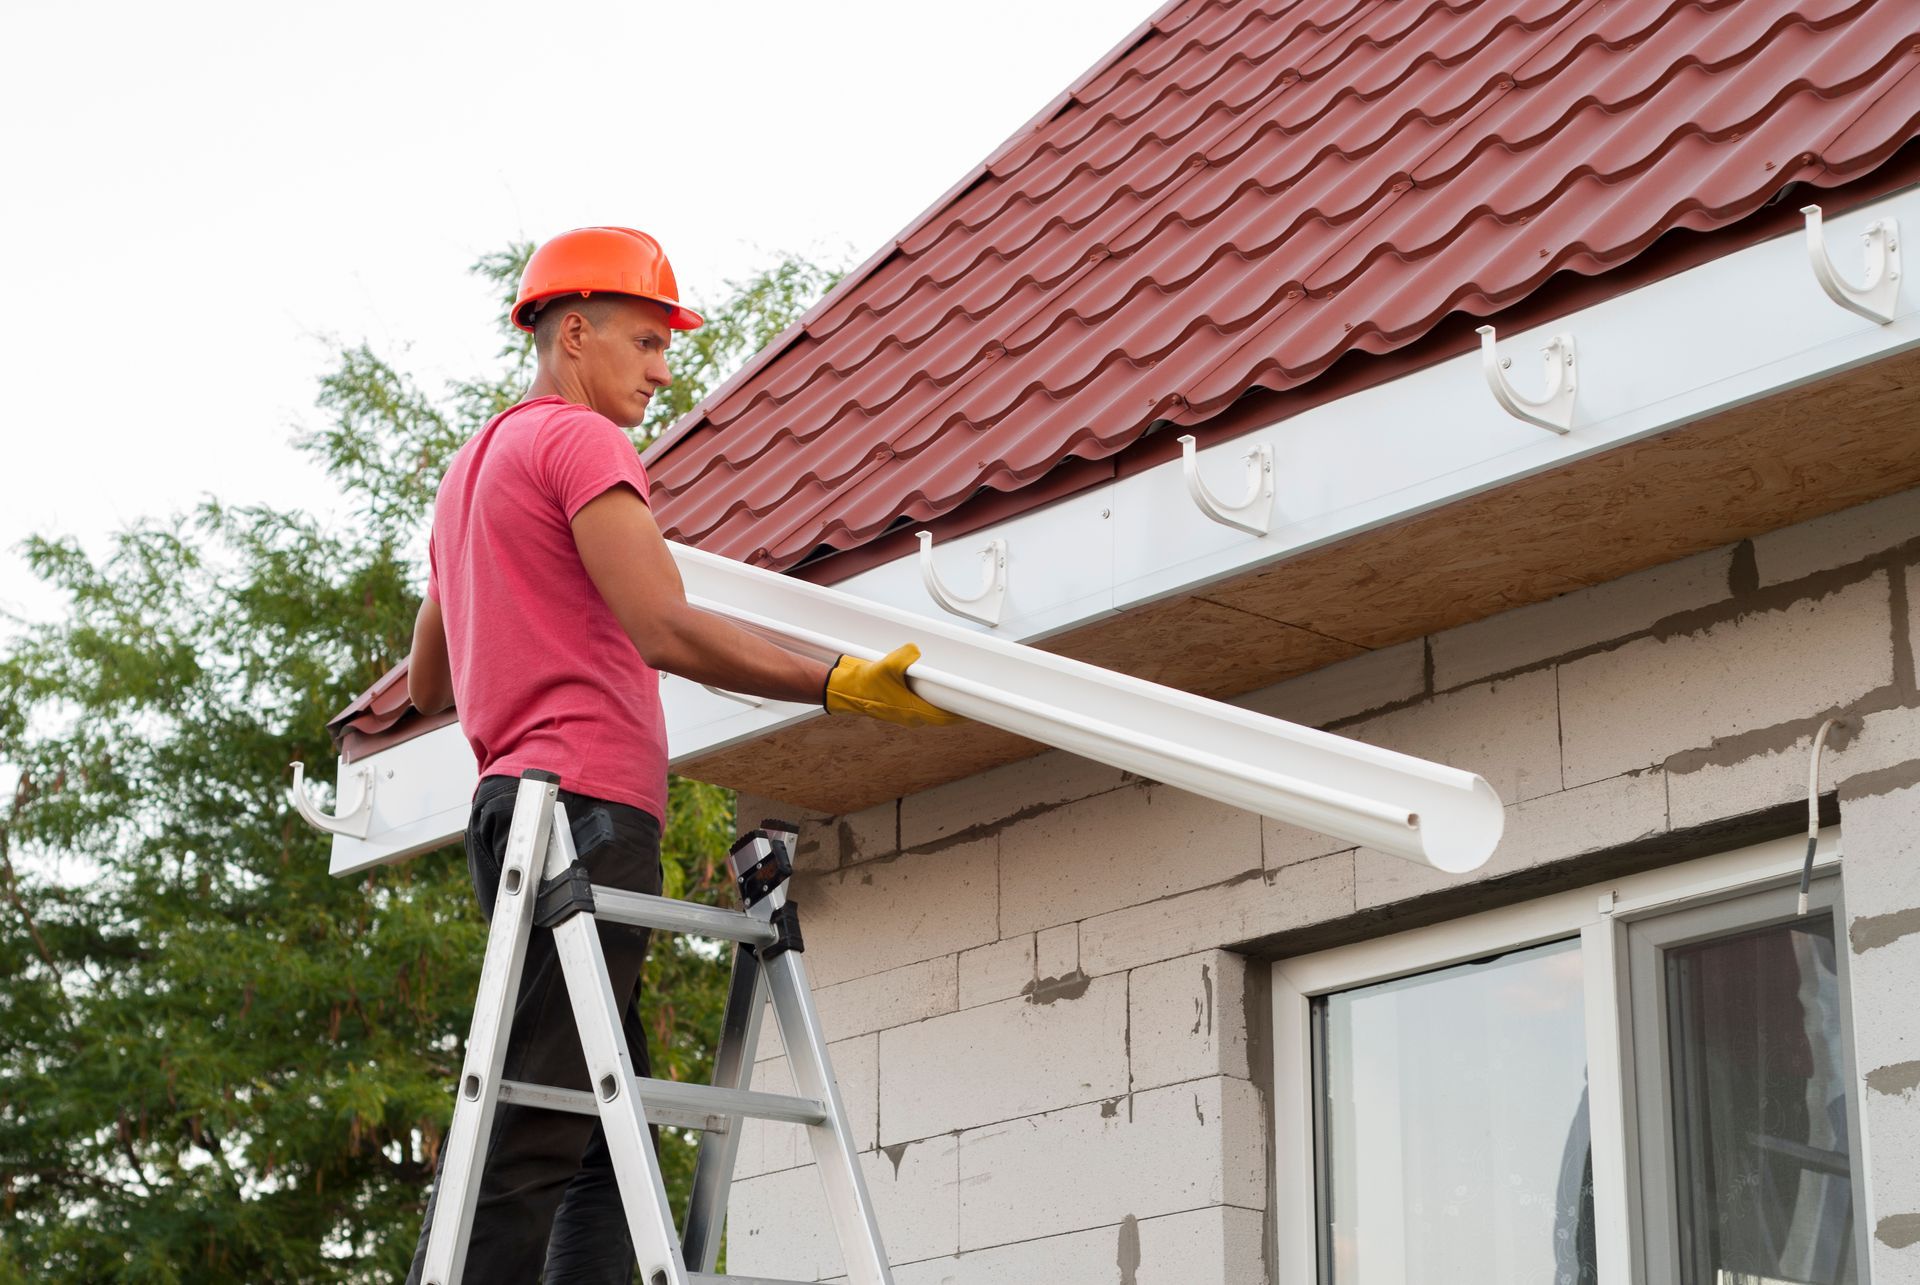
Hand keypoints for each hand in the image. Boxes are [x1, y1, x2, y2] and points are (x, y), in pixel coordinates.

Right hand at [823, 644, 964, 727]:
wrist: (845, 689)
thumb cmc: (865, 683)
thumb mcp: (886, 666)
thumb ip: (904, 657)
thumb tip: (915, 651)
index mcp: (912, 711)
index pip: (945, 717)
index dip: (962, 713)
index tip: (976, 708)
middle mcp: (911, 716)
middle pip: (941, 714)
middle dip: (955, 707)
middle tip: (969, 696)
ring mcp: (905, 713)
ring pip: (932, 710)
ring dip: (943, 703)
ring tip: (955, 691)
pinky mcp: (899, 707)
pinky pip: (922, 705)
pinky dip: (930, 698)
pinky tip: (932, 688)